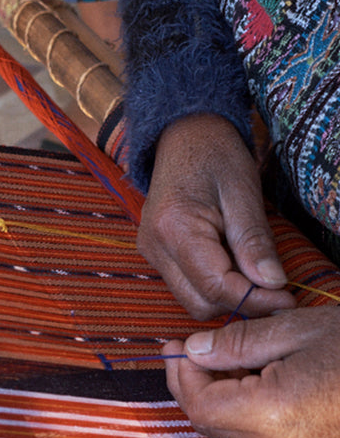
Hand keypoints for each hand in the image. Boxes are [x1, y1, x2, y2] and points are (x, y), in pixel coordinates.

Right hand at [138, 113, 295, 319]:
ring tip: (251, 267)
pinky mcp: (156, 255)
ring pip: (193, 301)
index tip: (287, 298)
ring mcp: (151, 253)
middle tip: (274, 285)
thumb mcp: (244, 193)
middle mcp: (154, 247)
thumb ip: (255, 242)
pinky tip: (233, 261)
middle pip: (201, 303)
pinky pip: (187, 287)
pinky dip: (215, 285)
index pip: (215, 287)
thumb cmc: (216, 155)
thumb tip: (273, 284)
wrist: (184, 134)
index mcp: (174, 228)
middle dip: (240, 301)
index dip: (255, 299)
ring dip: (227, 295)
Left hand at [163, 307, 339, 437]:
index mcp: (275, 413)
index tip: (177, 343)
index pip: (201, 405)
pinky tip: (245, 369)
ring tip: (218, 351)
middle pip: (209, 421)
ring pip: (229, 427)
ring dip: (213, 392)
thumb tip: (192, 350)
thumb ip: (237, 343)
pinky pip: (254, 428)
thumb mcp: (294, 329)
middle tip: (189, 346)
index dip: (181, 375)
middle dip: (191, 384)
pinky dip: (237, 400)